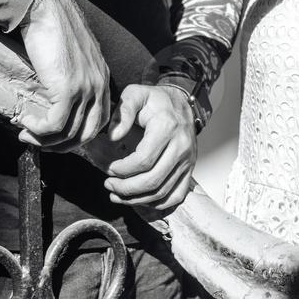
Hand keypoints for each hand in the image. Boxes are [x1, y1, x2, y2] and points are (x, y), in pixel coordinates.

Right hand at [14, 0, 111, 151]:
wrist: (45, 7)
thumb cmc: (52, 26)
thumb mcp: (71, 55)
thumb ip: (72, 76)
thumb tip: (54, 96)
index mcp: (103, 76)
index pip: (100, 119)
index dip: (78, 134)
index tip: (56, 136)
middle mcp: (100, 84)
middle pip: (88, 133)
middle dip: (62, 145)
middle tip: (38, 142)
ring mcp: (86, 88)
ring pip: (70, 133)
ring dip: (45, 140)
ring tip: (25, 133)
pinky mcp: (68, 89)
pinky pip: (55, 124)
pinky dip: (38, 130)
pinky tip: (24, 122)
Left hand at [103, 84, 197, 210]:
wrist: (181, 103)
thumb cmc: (155, 101)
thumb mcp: (135, 94)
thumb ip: (122, 111)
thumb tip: (113, 137)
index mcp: (167, 128)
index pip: (144, 160)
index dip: (123, 169)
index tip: (110, 168)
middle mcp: (181, 147)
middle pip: (153, 181)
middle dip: (126, 189)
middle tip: (109, 185)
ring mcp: (187, 161)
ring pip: (162, 193)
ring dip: (136, 199)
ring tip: (117, 194)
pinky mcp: (189, 170)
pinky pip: (175, 196)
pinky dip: (156, 204)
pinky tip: (139, 199)